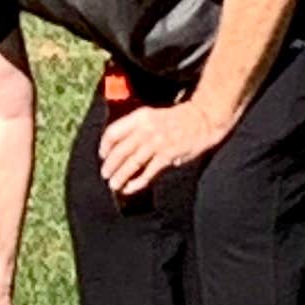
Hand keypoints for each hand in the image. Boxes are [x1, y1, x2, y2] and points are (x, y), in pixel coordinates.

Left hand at [96, 99, 229, 199]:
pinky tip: (130, 188)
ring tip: (114, 185)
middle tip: (105, 174)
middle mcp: (146, 129)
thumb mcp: (151, 116)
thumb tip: (118, 147)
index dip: (105, 146)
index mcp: (140, 117)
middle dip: (110, 165)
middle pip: (120, 150)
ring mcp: (157, 143)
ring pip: (132, 163)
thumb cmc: (175, 119)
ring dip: (120, 176)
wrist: (202, 119)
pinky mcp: (167, 155)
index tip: (102, 155)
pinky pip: (148, 172)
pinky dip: (137, 182)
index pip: (113, 132)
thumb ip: (135, 128)